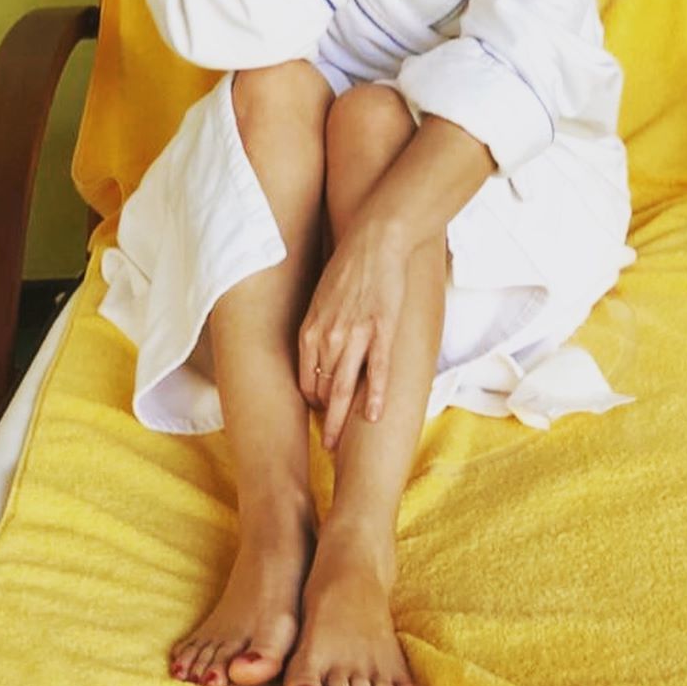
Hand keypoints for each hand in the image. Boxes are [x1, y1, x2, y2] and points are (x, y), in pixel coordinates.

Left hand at [298, 217, 408, 449]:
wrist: (375, 240)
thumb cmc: (349, 266)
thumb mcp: (322, 297)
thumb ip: (320, 327)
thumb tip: (321, 351)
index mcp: (311, 328)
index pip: (304, 377)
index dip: (311, 399)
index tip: (318, 412)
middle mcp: (328, 335)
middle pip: (320, 389)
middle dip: (322, 419)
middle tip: (326, 445)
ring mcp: (355, 335)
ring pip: (342, 388)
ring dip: (339, 420)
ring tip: (338, 445)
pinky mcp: (382, 331)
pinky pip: (377, 373)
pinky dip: (374, 398)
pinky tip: (373, 418)